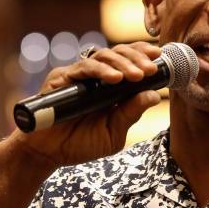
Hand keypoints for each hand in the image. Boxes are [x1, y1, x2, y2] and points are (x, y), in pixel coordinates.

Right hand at [4, 41, 161, 171]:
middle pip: (120, 53)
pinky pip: (83, 68)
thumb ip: (131, 114)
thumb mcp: (114, 133)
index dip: (145, 55)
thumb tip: (154, 95)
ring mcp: (79, 75)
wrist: (47, 154)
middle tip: (152, 68)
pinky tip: (115, 79)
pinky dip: (101, 71)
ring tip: (137, 75)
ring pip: (104, 56)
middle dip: (138, 58)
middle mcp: (96, 76)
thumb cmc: (80, 143)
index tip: (161, 57)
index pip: (131, 61)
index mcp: (112, 86)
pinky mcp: (62, 78)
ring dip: (124, 63)